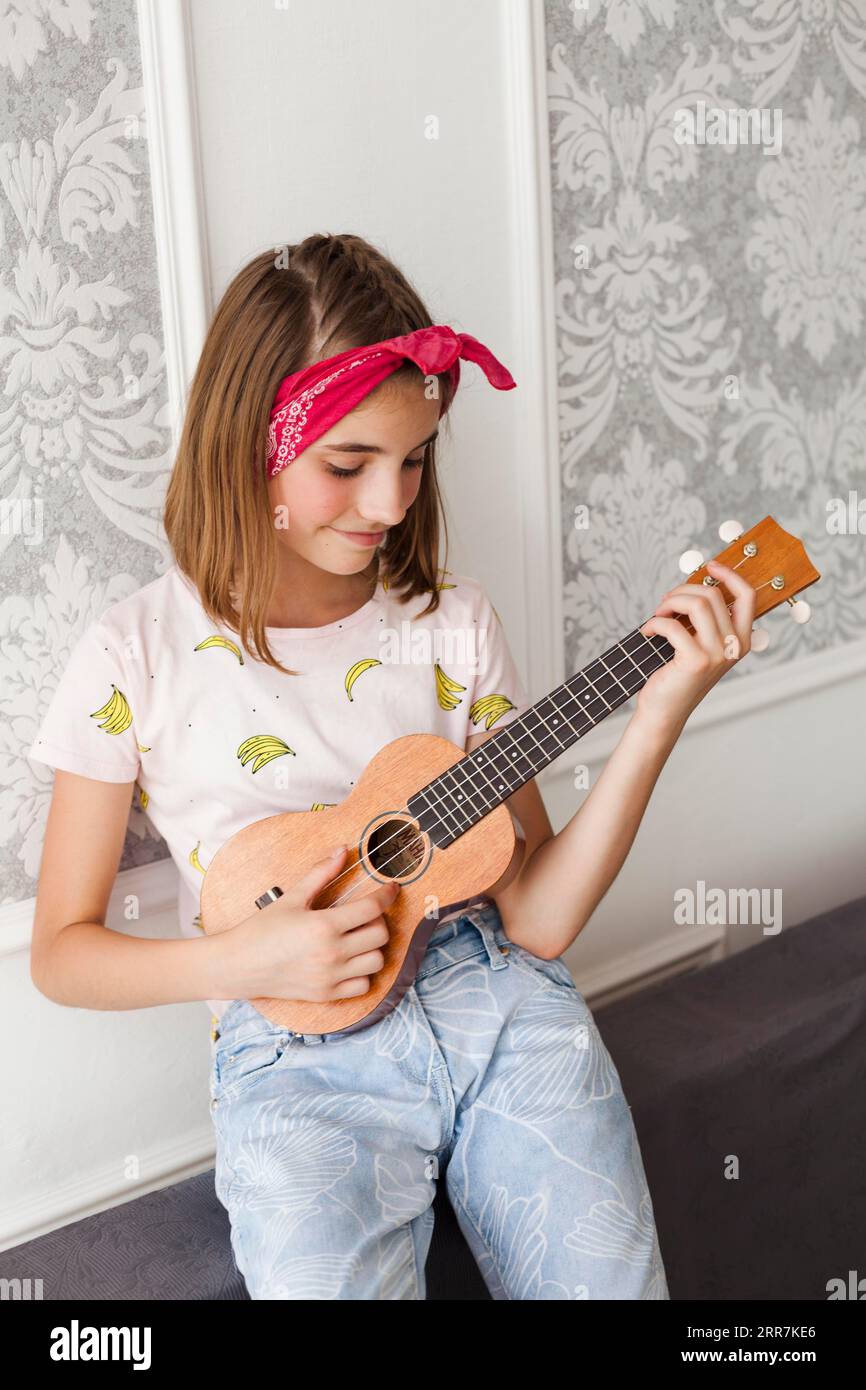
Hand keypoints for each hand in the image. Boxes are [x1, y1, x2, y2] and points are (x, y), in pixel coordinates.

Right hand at [217, 846, 399, 1000]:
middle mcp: (332, 954)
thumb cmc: (262, 930)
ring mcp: (331, 977)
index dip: (387, 895)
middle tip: (367, 914)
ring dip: (374, 947)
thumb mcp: (292, 897)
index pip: (372, 909)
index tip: (390, 889)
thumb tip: (342, 850)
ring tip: (359, 937)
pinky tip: (350, 960)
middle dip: (379, 920)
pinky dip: (363, 972)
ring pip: (377, 961)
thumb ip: (321, 874)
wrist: (238, 966)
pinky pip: (363, 985)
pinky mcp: (327, 994)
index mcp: (324, 926)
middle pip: (380, 935)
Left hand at [635, 560, 755, 731]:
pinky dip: (655, 623)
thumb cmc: (678, 674)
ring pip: (697, 604)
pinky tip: (648, 631)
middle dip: (683, 591)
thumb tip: (694, 586)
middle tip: (665, 603)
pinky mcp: (695, 661)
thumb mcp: (700, 644)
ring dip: (671, 602)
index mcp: (742, 640)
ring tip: (658, 614)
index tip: (709, 566)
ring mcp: (717, 654)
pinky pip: (673, 625)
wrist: (664, 710)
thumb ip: (706, 619)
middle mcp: (735, 647)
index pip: (747, 596)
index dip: (729, 575)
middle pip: (713, 595)